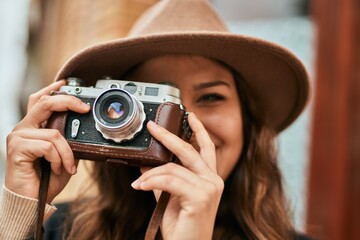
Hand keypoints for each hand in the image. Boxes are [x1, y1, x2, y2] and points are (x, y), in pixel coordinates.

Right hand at [5, 80, 89, 202]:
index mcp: (33, 128)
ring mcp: (18, 137)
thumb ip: (69, 140)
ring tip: (67, 167)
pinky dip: (59, 158)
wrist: (32, 201)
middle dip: (68, 101)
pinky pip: (48, 146)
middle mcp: (23, 129)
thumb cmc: (46, 179)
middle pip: (45, 103)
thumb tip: (83, 128)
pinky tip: (58, 169)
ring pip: (54, 133)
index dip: (53, 89)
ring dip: (67, 152)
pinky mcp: (17, 148)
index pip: (40, 100)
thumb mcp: (64, 156)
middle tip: (85, 108)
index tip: (67, 83)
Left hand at [132, 113, 223, 239]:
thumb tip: (147, 163)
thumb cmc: (182, 226)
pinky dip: (151, 182)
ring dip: (150, 175)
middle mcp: (213, 180)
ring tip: (139, 183)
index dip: (199, 131)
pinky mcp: (200, 197)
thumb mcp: (170, 198)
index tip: (190, 115)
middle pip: (189, 150)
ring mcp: (209, 188)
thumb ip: (162, 180)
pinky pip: (169, 181)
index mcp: (209, 179)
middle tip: (152, 127)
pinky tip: (140, 186)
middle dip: (169, 136)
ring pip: (172, 169)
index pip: (206, 149)